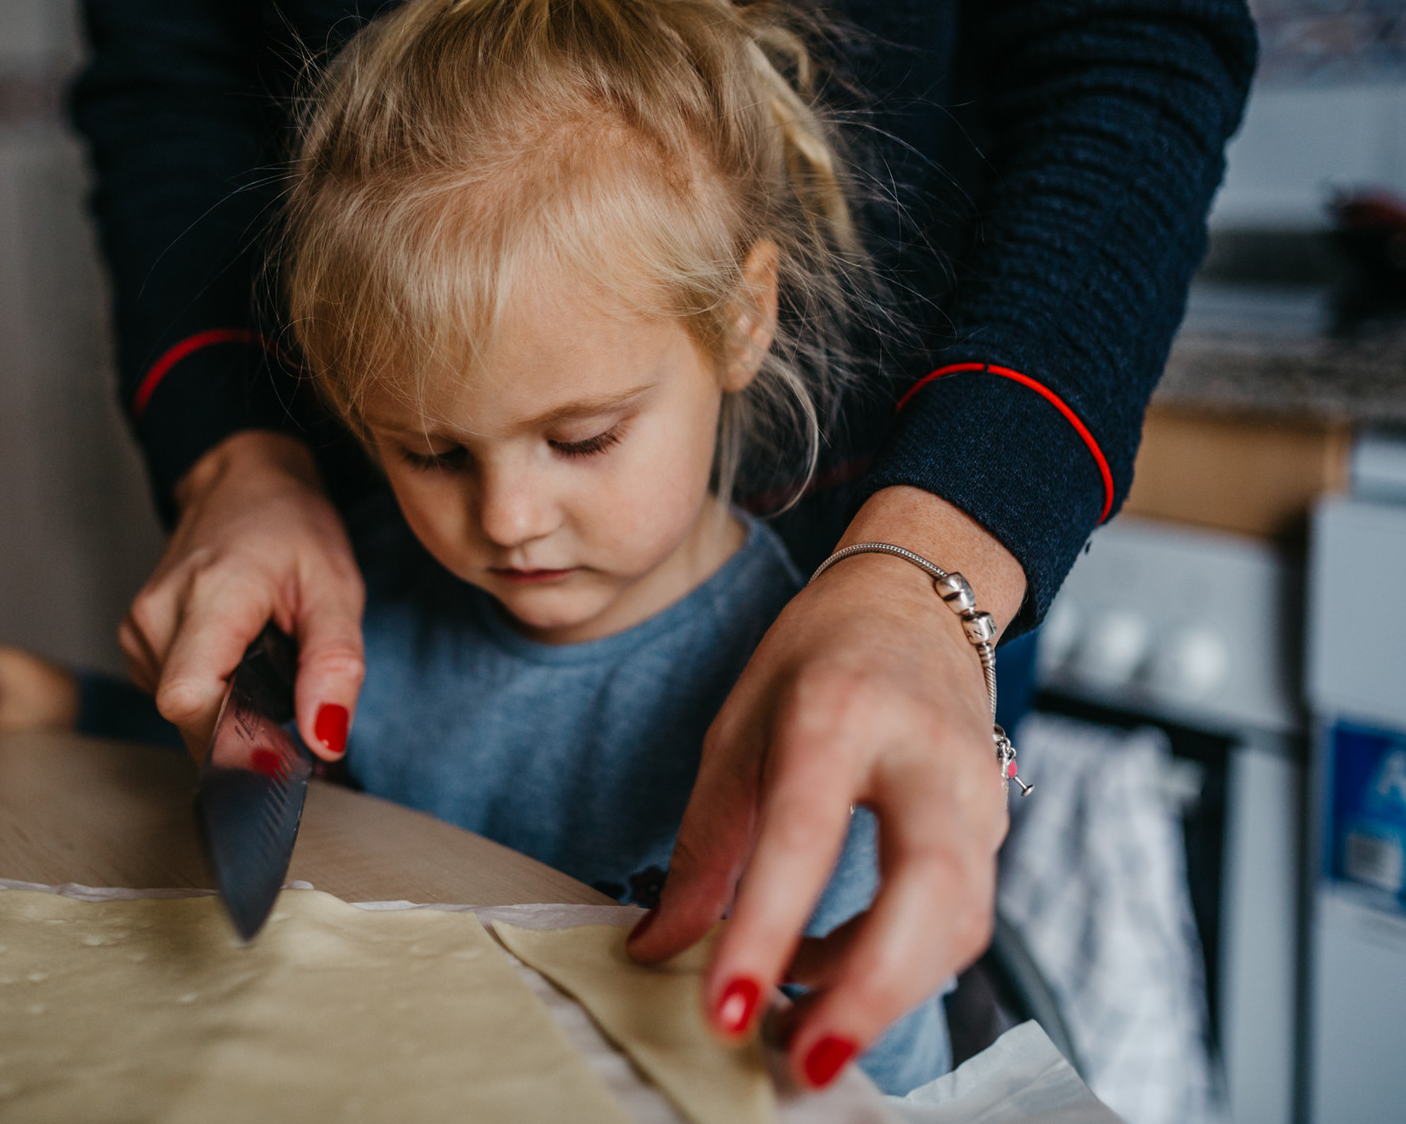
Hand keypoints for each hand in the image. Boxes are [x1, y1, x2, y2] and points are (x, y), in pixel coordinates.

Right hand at [119, 430, 364, 760]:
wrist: (246, 479)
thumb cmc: (293, 527)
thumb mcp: (337, 590)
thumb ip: (333, 667)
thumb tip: (326, 741)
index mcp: (210, 595)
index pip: (190, 699)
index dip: (235, 742)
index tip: (284, 753)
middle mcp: (158, 613)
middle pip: (189, 717)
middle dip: (244, 731)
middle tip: (294, 706)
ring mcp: (139, 627)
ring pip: (182, 712)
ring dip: (229, 709)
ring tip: (264, 664)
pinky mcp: (137, 638)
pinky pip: (175, 694)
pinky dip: (213, 692)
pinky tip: (238, 659)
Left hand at [627, 486, 1022, 1087]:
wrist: (915, 596)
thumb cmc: (815, 659)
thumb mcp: (736, 730)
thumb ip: (703, 849)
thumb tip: (657, 949)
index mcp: (839, 711)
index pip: (807, 832)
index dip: (766, 927)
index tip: (727, 1011)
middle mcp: (925, 751)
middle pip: (930, 887)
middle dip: (871, 989)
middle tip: (805, 1058)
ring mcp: (976, 788)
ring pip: (959, 918)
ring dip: (880, 990)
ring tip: (795, 1024)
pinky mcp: (997, 824)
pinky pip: (960, 917)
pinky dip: (898, 965)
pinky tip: (832, 971)